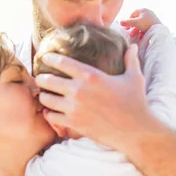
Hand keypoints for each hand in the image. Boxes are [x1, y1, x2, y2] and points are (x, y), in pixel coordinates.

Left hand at [35, 45, 165, 152]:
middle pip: (48, 80)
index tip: (45, 57)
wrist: (135, 131)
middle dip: (41, 79)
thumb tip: (131, 45)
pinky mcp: (73, 123)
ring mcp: (74, 108)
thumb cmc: (135, 103)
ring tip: (44, 94)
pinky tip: (49, 111)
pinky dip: (48, 113)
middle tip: (40, 79)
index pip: (62, 62)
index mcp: (91, 76)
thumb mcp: (134, 77)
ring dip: (43, 96)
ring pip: (46, 99)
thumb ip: (130, 59)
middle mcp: (79, 90)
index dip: (50, 58)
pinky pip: (51, 117)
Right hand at [120, 8, 161, 38]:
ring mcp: (151, 18)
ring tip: (134, 36)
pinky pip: (146, 27)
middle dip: (132, 27)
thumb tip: (120, 22)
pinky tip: (141, 36)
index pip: (133, 14)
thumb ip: (127, 22)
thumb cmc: (146, 24)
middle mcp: (148, 12)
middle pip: (137, 20)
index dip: (128, 20)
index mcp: (143, 10)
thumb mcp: (135, 23)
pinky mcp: (154, 24)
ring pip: (141, 24)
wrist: (158, 30)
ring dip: (137, 30)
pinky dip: (142, 31)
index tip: (127, 27)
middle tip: (129, 31)